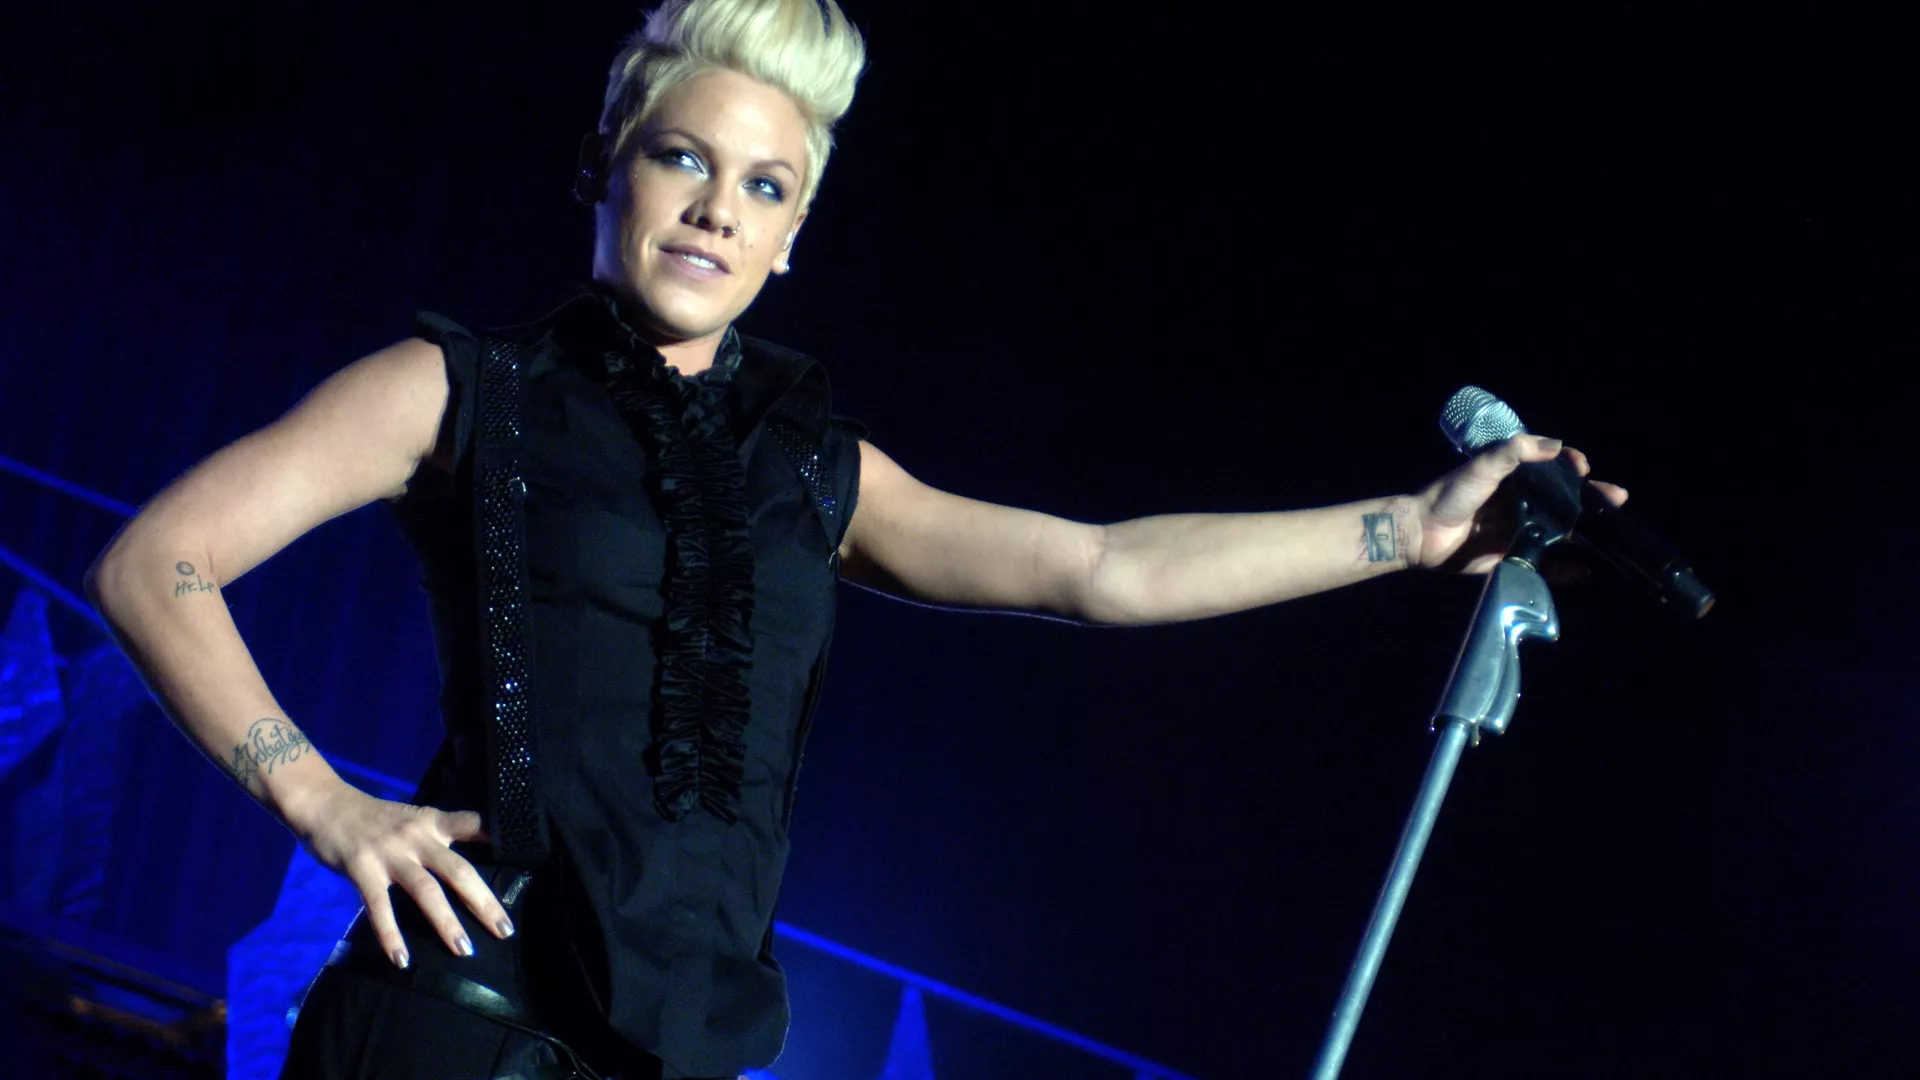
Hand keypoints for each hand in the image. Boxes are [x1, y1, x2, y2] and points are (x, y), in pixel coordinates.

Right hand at [286, 778, 511, 966]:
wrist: (325, 804)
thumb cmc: (373, 818)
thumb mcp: (413, 820)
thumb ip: (437, 838)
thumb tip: (466, 868)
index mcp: (433, 823)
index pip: (474, 824)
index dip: (500, 834)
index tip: (530, 849)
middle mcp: (417, 837)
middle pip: (458, 870)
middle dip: (483, 902)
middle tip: (505, 930)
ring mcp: (390, 853)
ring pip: (426, 891)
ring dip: (446, 923)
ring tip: (464, 951)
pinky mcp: (362, 869)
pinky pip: (380, 908)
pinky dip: (391, 936)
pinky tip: (402, 960)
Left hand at [1408, 434, 1628, 574]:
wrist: (1421, 534)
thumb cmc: (1451, 495)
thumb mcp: (1482, 466)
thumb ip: (1514, 451)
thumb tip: (1556, 446)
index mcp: (1515, 478)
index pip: (1552, 468)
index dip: (1571, 465)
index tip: (1583, 467)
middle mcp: (1522, 503)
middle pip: (1564, 500)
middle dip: (1592, 498)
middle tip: (1618, 499)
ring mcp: (1519, 531)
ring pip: (1560, 530)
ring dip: (1585, 532)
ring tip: (1610, 534)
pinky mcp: (1512, 558)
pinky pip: (1544, 564)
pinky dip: (1564, 568)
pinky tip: (1583, 569)